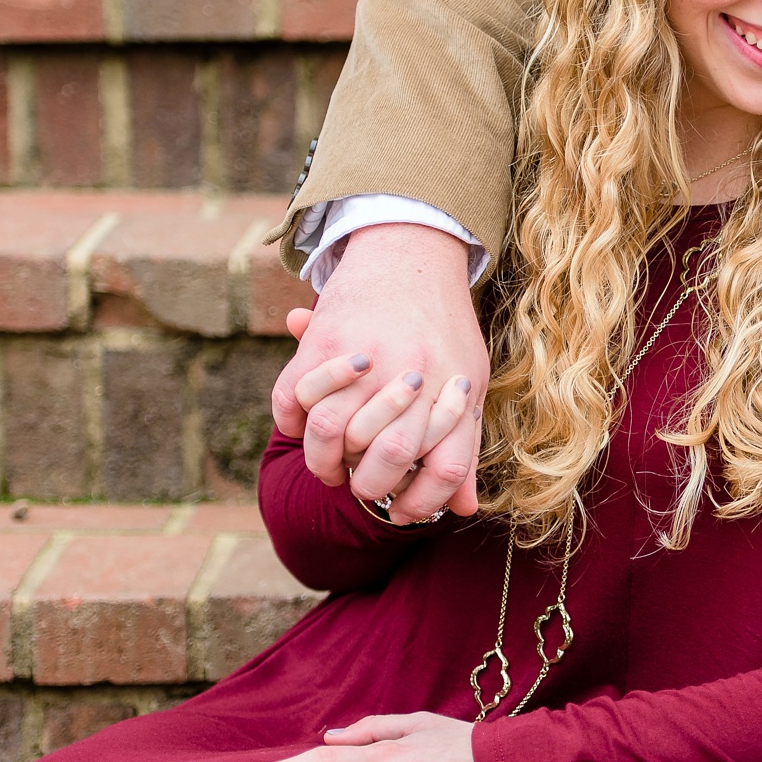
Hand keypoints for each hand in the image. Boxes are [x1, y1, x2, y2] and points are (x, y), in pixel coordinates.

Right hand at [269, 223, 488, 520]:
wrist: (411, 251)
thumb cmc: (445, 325)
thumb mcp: (471, 377)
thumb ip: (463, 444)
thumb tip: (466, 509)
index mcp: (457, 391)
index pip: (444, 469)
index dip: (422, 503)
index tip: (405, 511)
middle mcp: (413, 376)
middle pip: (388, 457)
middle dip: (370, 484)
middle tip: (360, 485)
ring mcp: (367, 359)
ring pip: (330, 434)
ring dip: (323, 461)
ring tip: (328, 465)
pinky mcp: (325, 341)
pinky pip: (293, 398)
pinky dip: (290, 421)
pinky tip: (301, 426)